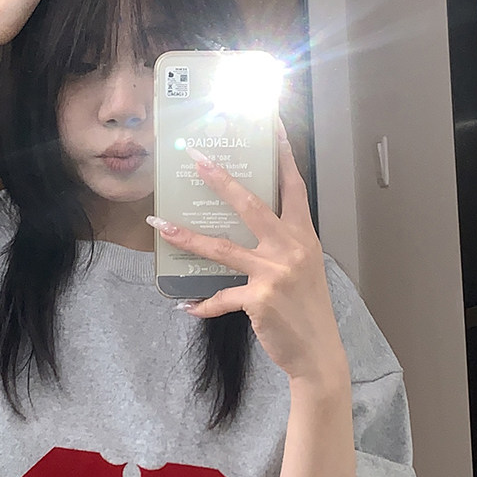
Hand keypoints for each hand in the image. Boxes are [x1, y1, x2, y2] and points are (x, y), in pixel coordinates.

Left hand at [152, 127, 349, 392]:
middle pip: (250, 204)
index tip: (271, 124)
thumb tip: (249, 226)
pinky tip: (184, 306)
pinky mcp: (259, 299)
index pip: (292, 186)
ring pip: (222, 247)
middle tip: (196, 157)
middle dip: (220, 179)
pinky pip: (220, 297)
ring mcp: (274, 272)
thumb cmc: (308, 308)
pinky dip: (201, 304)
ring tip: (158, 223)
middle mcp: (290, 247)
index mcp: (303, 235)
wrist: (318, 351)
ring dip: (186, 234)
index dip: (282, 154)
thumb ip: (281, 243)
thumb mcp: (303, 267)